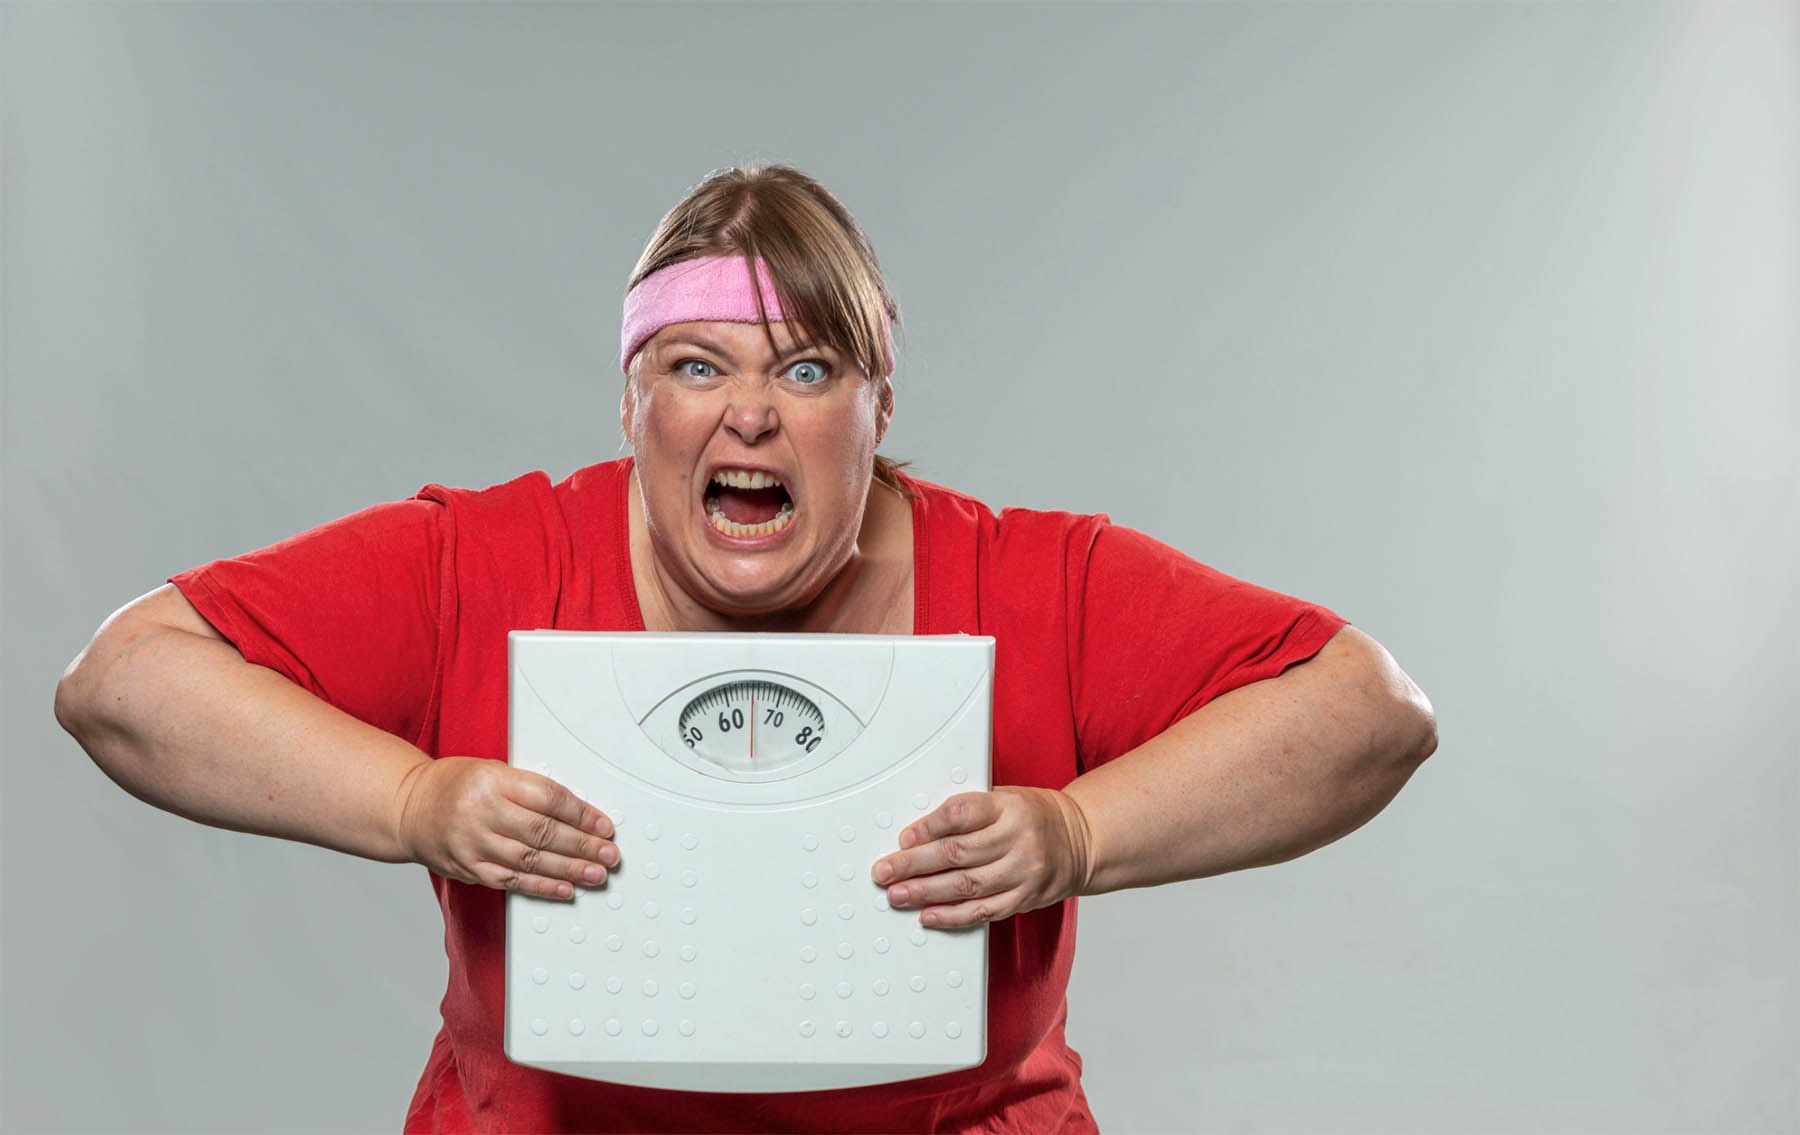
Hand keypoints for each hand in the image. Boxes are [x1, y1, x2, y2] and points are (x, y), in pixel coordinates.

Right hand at [395, 757, 617, 899]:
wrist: (408, 808)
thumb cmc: (454, 785)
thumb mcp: (492, 770)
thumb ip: (530, 790)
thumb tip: (578, 815)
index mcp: (492, 780)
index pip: (548, 798)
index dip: (582, 814)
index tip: (604, 826)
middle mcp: (482, 812)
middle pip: (543, 832)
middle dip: (583, 846)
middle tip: (609, 854)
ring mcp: (473, 843)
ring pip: (531, 861)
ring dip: (569, 870)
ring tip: (596, 874)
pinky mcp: (469, 868)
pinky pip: (511, 881)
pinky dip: (542, 887)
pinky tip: (565, 889)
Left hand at [870, 788, 1093, 928]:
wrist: (1083, 840)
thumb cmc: (1036, 816)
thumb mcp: (1006, 797)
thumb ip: (969, 812)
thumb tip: (918, 833)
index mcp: (1009, 807)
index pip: (960, 815)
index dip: (927, 828)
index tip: (903, 838)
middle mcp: (1018, 839)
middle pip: (956, 853)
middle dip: (913, 864)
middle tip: (885, 871)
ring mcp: (1023, 872)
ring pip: (966, 885)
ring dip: (925, 892)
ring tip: (897, 894)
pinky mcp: (1025, 898)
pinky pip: (984, 911)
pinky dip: (953, 916)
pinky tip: (929, 915)